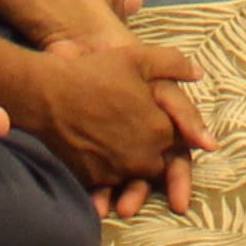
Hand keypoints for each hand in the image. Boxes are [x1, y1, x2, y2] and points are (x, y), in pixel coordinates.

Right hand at [17, 31, 212, 215]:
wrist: (47, 95)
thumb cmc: (95, 73)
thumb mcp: (139, 58)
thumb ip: (174, 64)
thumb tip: (199, 74)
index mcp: (161, 129)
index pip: (183, 141)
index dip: (186, 138)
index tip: (193, 144)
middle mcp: (144, 156)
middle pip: (162, 165)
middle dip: (163, 163)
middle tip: (163, 168)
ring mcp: (118, 171)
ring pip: (137, 179)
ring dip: (137, 179)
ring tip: (132, 178)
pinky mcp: (94, 180)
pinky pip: (110, 187)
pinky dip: (112, 184)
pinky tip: (107, 178)